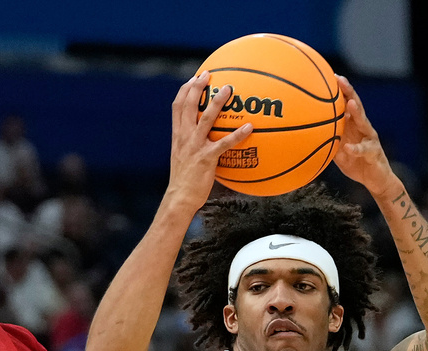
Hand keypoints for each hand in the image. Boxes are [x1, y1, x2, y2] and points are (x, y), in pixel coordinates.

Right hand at [166, 72, 252, 212]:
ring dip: (217, 102)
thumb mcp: (183, 157)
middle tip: (208, 74)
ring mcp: (195, 147)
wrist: (179, 198)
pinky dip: (237, 135)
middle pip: (188, 105)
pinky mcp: (206, 158)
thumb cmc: (185, 180)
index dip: (185, 90)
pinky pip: (225, 143)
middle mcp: (184, 137)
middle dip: (197, 87)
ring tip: (229, 89)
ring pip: (206, 118)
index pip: (177, 106)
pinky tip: (250, 127)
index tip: (194, 78)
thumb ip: (191, 144)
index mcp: (178, 135)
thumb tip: (206, 136)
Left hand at [330, 74, 399, 198]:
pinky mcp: (374, 153)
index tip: (329, 77)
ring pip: (364, 122)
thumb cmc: (356, 163)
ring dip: (357, 112)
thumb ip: (328, 141)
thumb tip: (307, 137)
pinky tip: (349, 147)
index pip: (346, 104)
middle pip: (356, 106)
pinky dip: (356, 149)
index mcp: (354, 125)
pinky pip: (364, 150)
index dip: (339, 91)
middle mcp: (363, 128)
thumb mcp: (338, 151)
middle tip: (339, 79)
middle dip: (348, 92)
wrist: (376, 180)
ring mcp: (370, 139)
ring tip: (349, 103)